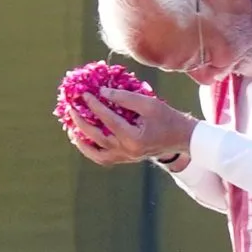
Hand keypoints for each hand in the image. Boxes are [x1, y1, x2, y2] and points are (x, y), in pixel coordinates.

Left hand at [72, 88, 199, 165]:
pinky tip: (82, 139)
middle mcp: (127, 151)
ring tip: (70, 128)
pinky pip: (102, 158)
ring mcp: (125, 158)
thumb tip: (102, 92)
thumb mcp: (149, 104)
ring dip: (81, 140)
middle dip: (81, 121)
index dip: (95, 106)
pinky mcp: (124, 159)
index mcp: (134, 138)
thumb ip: (125, 98)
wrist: (181, 138)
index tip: (84, 94)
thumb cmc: (168, 118)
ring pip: (95, 153)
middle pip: (97, 137)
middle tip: (71, 107)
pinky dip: (90, 150)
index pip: (108, 120)